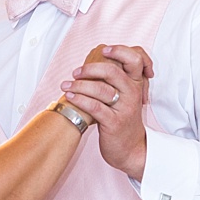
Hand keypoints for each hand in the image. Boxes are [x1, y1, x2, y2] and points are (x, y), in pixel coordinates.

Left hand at [62, 43, 152, 179]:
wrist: (130, 149)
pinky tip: (70, 97)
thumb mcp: (124, 95)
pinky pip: (95, 107)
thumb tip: (99, 52)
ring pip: (101, 89)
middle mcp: (132, 94)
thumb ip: (115, 76)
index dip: (120, 51)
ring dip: (78, 85)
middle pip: (113, 71)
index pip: (135, 59)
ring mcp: (124, 109)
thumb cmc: (121, 117)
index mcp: (135, 84)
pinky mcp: (114, 123)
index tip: (105, 50)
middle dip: (90, 68)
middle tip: (75, 72)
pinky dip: (80, 99)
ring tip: (65, 86)